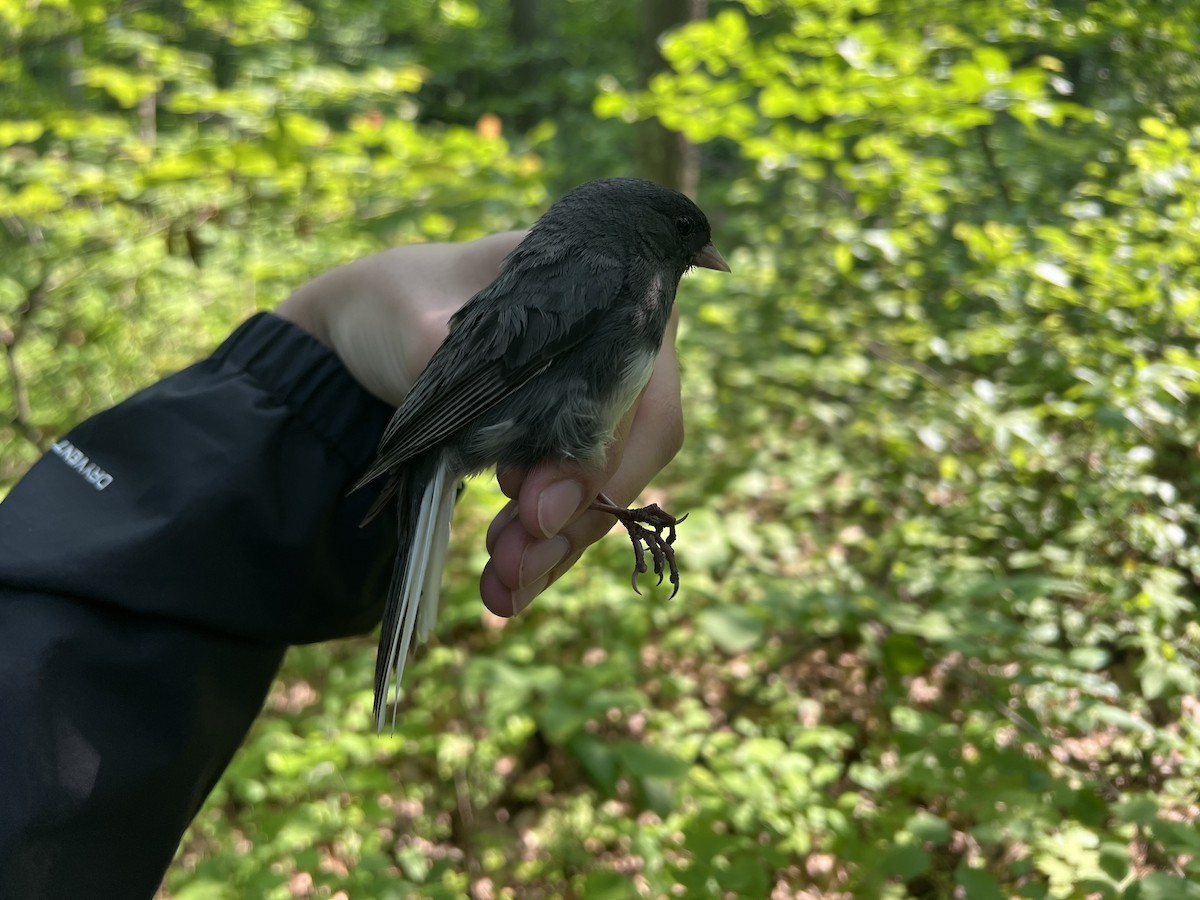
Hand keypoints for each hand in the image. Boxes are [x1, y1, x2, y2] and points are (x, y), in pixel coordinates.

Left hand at [276, 234, 685, 615]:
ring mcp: (604, 404)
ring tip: (502, 590)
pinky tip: (507, 585)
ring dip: (560, 546)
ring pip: (610, 487)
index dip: (596, 455)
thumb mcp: (419, 322)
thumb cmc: (401, 303)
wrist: (371, 331)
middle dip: (577, 517)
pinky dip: (546, 548)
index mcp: (609, 294)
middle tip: (514, 565)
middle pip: (636, 446)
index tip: (535, 508)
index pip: (637, 389)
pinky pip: (578, 506)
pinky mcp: (571, 451)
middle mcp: (624, 347)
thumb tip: (520, 464)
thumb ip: (472, 382)